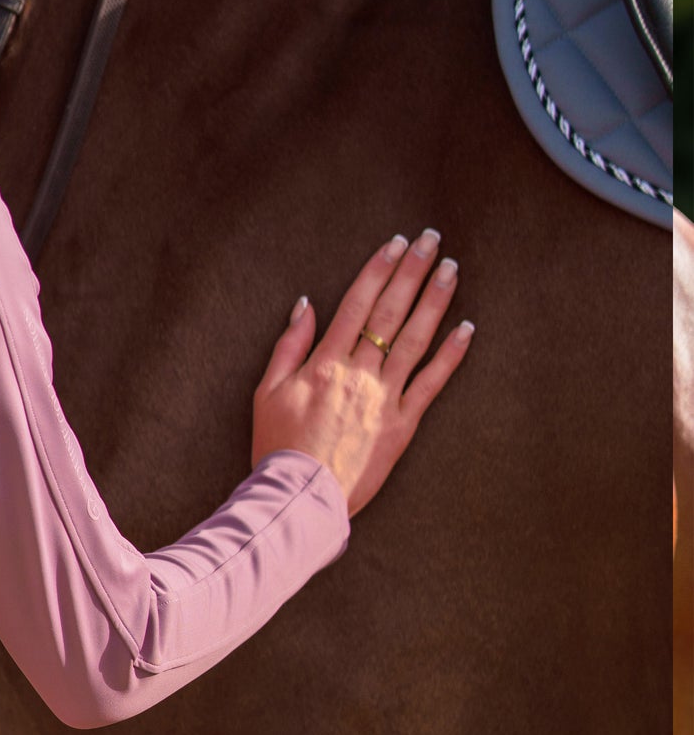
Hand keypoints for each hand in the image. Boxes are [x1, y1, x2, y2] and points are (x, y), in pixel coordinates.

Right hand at [251, 229, 473, 515]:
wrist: (300, 494)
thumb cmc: (278, 446)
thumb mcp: (267, 392)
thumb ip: (288, 346)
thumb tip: (306, 305)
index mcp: (324, 363)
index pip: (357, 305)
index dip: (378, 271)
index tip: (396, 244)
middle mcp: (359, 374)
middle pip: (389, 313)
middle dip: (412, 272)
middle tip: (432, 240)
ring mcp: (384, 398)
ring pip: (415, 340)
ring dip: (435, 301)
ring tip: (451, 269)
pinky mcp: (401, 425)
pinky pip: (431, 384)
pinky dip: (450, 355)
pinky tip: (466, 329)